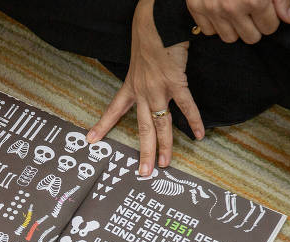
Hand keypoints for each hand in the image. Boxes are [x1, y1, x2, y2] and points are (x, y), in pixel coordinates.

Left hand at [87, 0, 204, 176]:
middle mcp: (143, 92)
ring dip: (165, 146)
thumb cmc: (150, 36)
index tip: (90, 140)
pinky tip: (199, 135)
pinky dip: (194, 121)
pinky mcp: (175, 82)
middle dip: (143, 152)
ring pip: (161, 124)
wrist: (157, 22)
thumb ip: (143, 74)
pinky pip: (186, 106)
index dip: (102, 126)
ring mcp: (159, 89)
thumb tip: (150, 82)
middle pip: (142, 128)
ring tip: (165, 164)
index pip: (114, 110)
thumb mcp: (139, 59)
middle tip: (143, 172)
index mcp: (131, 86)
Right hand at [188, 0, 289, 43]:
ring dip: (235, 27)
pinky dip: (216, 22)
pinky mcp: (196, 7)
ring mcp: (212, 9)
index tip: (266, 8)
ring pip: (229, 38)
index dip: (270, 18)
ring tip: (237, 11)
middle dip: (255, 26)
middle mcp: (232, 8)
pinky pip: (208, 31)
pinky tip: (221, 10)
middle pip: (251, 38)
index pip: (269, 28)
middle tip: (252, 10)